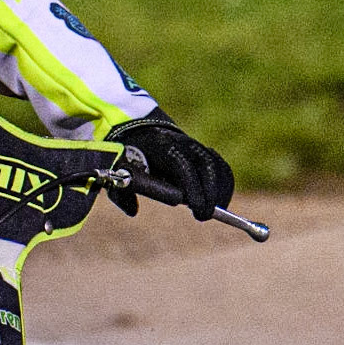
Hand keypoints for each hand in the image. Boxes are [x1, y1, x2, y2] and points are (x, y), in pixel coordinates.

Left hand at [106, 119, 233, 220]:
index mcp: (160, 144)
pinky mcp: (202, 152)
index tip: (195, 207)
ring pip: (216, 165)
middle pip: (205, 164)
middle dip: (209, 192)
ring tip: (215, 210)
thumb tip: (133, 211)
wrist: (137, 129)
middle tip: (204, 215)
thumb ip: (122, 191)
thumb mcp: (119, 170)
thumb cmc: (128, 154)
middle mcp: (181, 142)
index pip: (183, 164)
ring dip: (220, 189)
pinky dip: (225, 183)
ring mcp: (194, 145)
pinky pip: (220, 166)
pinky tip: (220, 200)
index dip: (192, 186)